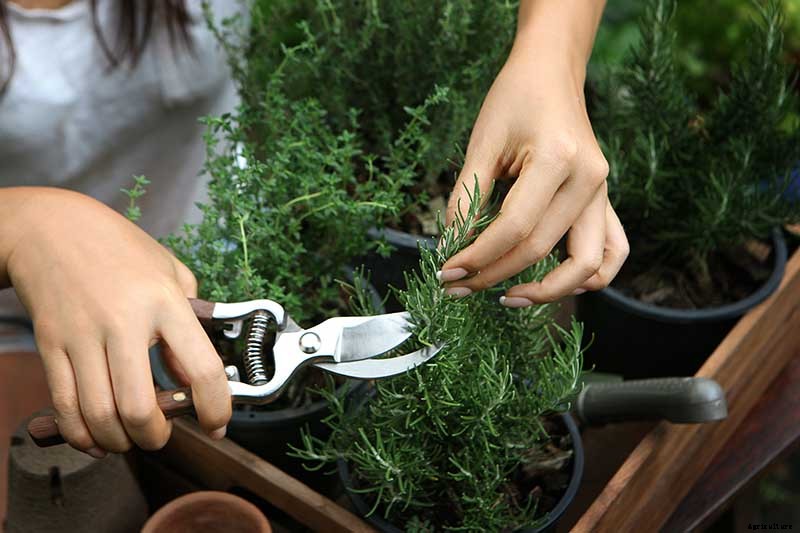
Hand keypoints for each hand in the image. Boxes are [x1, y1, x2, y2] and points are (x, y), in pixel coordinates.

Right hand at [1, 188, 230, 455]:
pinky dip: (81, 433)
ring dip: (118, 442)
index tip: (217, 424)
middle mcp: (124, 322)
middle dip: (155, 437)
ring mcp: (83, 336)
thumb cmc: (121, 247)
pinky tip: (95, 436)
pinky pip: (64, 405)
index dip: (216, 407)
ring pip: (99, 414)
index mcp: (165, 301)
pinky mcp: (51, 345)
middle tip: (161, 437)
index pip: (201, 368)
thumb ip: (192, 319)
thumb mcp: (171, 271)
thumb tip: (195, 374)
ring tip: (130, 439)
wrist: (52, 228)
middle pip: (138, 406)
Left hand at [440, 0, 627, 305]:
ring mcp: (604, 193)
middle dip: (494, 275)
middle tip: (458, 286)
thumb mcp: (482, 143)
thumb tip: (450, 248)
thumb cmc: (513, 99)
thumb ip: (466, 198)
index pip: (514, 227)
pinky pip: (611, 253)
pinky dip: (586, 277)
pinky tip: (551, 283)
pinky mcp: (604, 200)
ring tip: (506, 297)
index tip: (447, 271)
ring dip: (547, 290)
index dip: (477, 256)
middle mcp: (590, 180)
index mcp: (559, 159)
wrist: (551, 72)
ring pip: (589, 264)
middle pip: (542, 249)